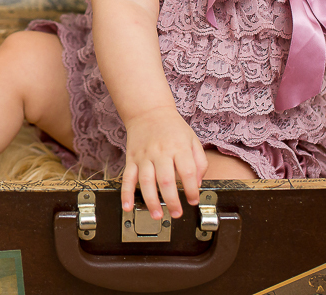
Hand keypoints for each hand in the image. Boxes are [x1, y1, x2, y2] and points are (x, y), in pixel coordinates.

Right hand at [121, 105, 207, 219]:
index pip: (187, 171)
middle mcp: (160, 152)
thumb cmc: (173, 128)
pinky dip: (126, 194)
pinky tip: (127, 206)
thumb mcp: (193, 140)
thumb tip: (197, 184)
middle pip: (166, 179)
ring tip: (157, 215)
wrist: (148, 111)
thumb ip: (199, 162)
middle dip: (172, 200)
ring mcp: (144, 156)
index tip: (193, 200)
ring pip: (146, 181)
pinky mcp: (131, 159)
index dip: (192, 189)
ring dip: (151, 201)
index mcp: (178, 147)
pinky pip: (127, 178)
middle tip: (176, 213)